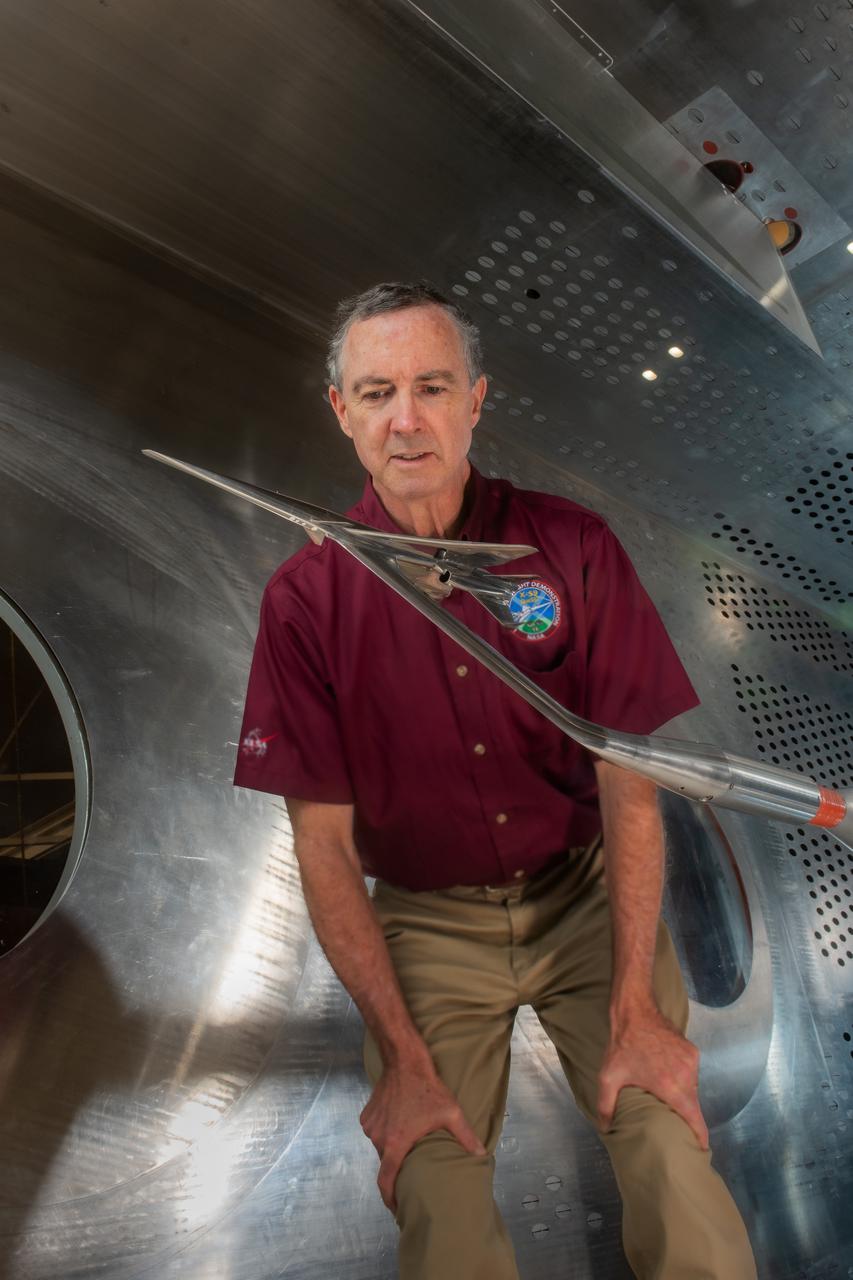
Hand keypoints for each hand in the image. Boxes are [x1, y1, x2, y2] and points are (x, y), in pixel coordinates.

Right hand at [359, 1056, 486, 1212]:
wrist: (404, 1061)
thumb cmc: (428, 1088)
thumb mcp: (451, 1113)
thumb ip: (465, 1136)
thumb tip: (481, 1155)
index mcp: (395, 1144)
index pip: (386, 1181)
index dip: (389, 1199)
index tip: (396, 1208)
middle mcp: (379, 1138)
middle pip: (386, 1161)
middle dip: (398, 1167)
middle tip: (412, 1167)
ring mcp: (371, 1126)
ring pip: (381, 1145)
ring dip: (392, 1146)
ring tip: (408, 1141)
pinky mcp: (367, 1116)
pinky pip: (376, 1131)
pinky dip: (385, 1132)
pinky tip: (399, 1124)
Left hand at [597, 1006, 708, 1149]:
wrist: (635, 1011)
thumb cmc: (622, 1046)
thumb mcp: (608, 1077)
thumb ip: (606, 1105)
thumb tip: (605, 1128)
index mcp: (671, 1087)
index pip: (695, 1119)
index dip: (699, 1136)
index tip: (700, 1148)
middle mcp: (687, 1075)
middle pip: (693, 1103)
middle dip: (686, 1114)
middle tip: (674, 1121)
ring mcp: (691, 1061)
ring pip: (692, 1087)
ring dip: (682, 1093)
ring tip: (667, 1096)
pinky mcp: (692, 1050)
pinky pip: (691, 1071)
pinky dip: (683, 1077)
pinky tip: (668, 1075)